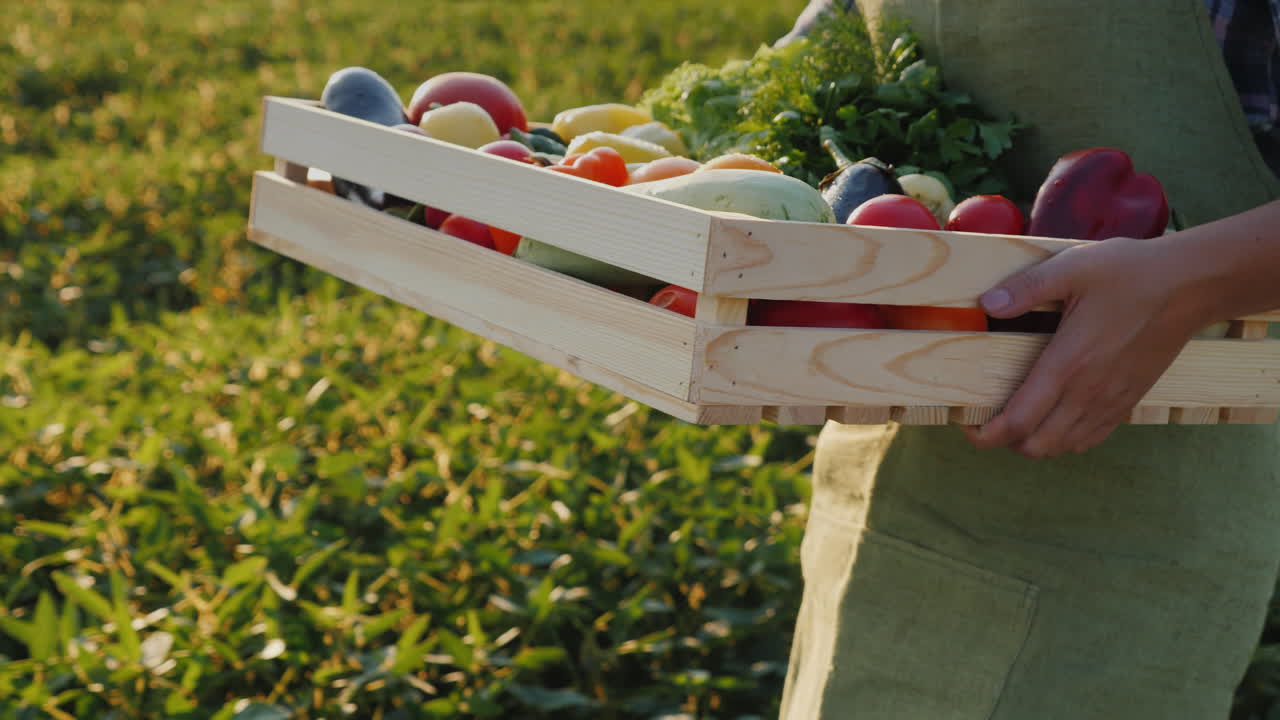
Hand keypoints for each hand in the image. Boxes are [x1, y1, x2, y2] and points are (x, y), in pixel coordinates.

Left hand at [963, 236, 1205, 457]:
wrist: (1191, 285)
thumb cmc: (1130, 273)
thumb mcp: (1073, 267)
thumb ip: (1026, 288)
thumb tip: (987, 304)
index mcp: (1068, 365)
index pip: (1018, 422)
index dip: (985, 434)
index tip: (965, 424)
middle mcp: (1088, 393)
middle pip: (1036, 446)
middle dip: (1004, 442)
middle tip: (987, 418)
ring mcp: (1112, 401)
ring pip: (1063, 447)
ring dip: (1034, 442)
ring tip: (1018, 418)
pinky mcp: (1130, 401)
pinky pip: (1091, 438)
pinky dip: (1066, 439)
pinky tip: (1056, 417)